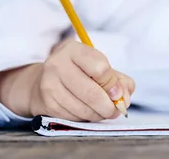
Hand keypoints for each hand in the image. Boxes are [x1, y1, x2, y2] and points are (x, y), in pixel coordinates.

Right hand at [0, 41, 134, 120]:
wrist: (43, 80)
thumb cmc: (79, 71)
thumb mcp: (99, 66)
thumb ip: (118, 79)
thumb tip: (125, 97)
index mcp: (73, 49)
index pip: (100, 68)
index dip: (112, 84)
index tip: (118, 93)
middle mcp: (58, 64)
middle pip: (91, 92)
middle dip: (108, 106)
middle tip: (116, 110)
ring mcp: (49, 84)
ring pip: (82, 108)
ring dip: (98, 115)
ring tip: (105, 112)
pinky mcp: (46, 103)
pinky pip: (72, 116)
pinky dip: (85, 118)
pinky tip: (89, 112)